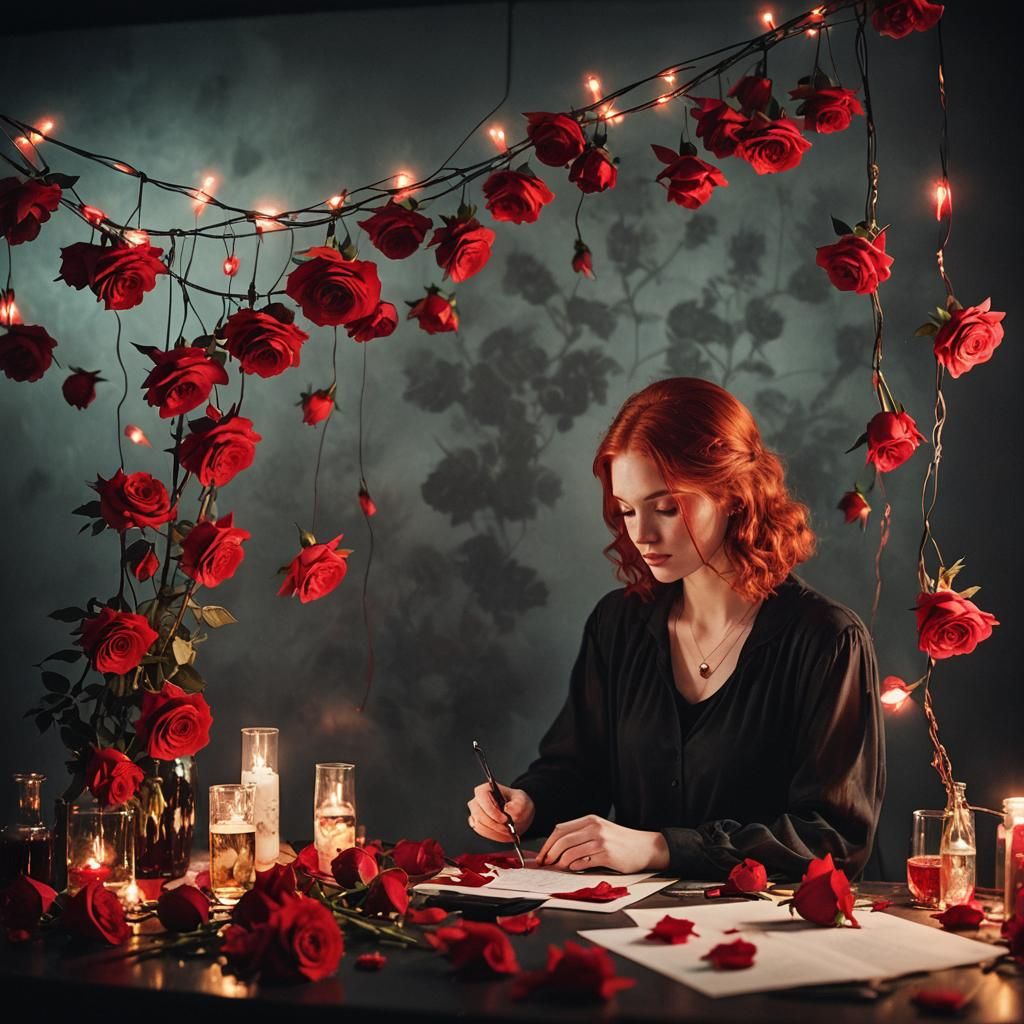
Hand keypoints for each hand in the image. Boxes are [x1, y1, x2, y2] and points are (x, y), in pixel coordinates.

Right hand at [467, 783, 534, 842]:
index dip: (492, 810)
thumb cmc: (517, 803)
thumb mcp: (522, 802)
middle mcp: (478, 801)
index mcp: (486, 789)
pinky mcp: (478, 824)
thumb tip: (507, 809)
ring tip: (509, 832)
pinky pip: (483, 833)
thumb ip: (517, 806)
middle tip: (508, 829)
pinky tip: (504, 834)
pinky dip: (495, 835)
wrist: (518, 814)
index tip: (504, 819)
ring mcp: (476, 814)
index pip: (482, 797)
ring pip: (480, 826)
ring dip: (496, 831)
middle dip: (495, 825)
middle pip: (479, 815)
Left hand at [535, 814, 669, 872]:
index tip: (542, 854)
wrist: (646, 847)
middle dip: (549, 853)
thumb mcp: (600, 830)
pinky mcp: (607, 855)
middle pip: (562, 840)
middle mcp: (594, 828)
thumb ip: (581, 835)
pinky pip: (583, 861)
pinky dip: (574, 866)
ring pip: (570, 852)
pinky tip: (573, 868)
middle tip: (545, 863)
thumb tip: (557, 848)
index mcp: (590, 820)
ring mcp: (600, 841)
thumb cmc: (621, 841)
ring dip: (560, 862)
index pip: (560, 829)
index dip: (548, 843)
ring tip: (558, 868)